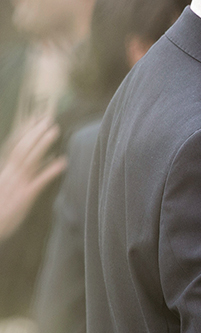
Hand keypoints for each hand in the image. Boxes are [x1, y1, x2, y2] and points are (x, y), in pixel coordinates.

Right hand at [0, 115, 67, 240]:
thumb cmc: (0, 213)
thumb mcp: (7, 191)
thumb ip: (15, 178)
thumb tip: (24, 166)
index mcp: (6, 174)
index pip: (16, 150)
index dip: (26, 135)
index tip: (35, 122)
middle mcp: (11, 176)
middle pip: (23, 150)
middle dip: (35, 133)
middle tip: (49, 119)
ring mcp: (18, 185)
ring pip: (30, 160)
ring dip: (43, 144)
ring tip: (55, 131)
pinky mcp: (25, 197)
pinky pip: (39, 182)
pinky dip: (50, 171)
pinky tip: (63, 162)